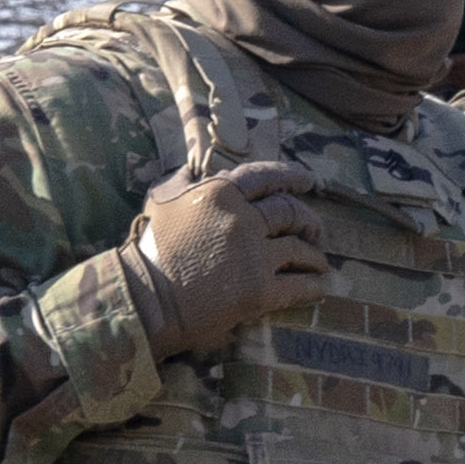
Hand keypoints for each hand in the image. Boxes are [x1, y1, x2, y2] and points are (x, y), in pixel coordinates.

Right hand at [116, 159, 325, 356]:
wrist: (146, 298)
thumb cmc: (150, 249)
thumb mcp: (162, 201)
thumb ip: (185, 180)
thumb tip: (195, 166)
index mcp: (221, 193)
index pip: (266, 178)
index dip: (292, 176)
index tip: (309, 180)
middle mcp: (242, 220)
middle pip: (289, 213)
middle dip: (307, 220)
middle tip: (313, 230)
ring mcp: (253, 256)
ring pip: (299, 249)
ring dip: (314, 255)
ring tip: (318, 262)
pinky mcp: (259, 291)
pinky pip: (298, 286)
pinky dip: (313, 285)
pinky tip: (319, 287)